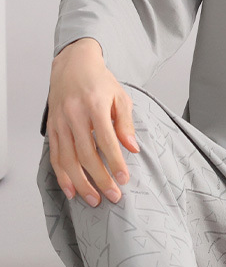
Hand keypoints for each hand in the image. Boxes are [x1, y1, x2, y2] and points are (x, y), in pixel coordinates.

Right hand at [46, 38, 139, 206]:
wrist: (73, 66)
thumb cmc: (100, 82)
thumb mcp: (120, 97)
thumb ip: (126, 123)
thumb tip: (133, 148)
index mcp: (95, 105)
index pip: (106, 140)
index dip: (115, 162)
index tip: (124, 179)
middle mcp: (75, 115)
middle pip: (86, 154)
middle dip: (100, 178)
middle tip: (113, 196)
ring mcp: (61, 122)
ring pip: (68, 160)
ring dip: (81, 183)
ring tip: (94, 199)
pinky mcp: (52, 128)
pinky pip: (55, 156)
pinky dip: (62, 175)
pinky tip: (71, 190)